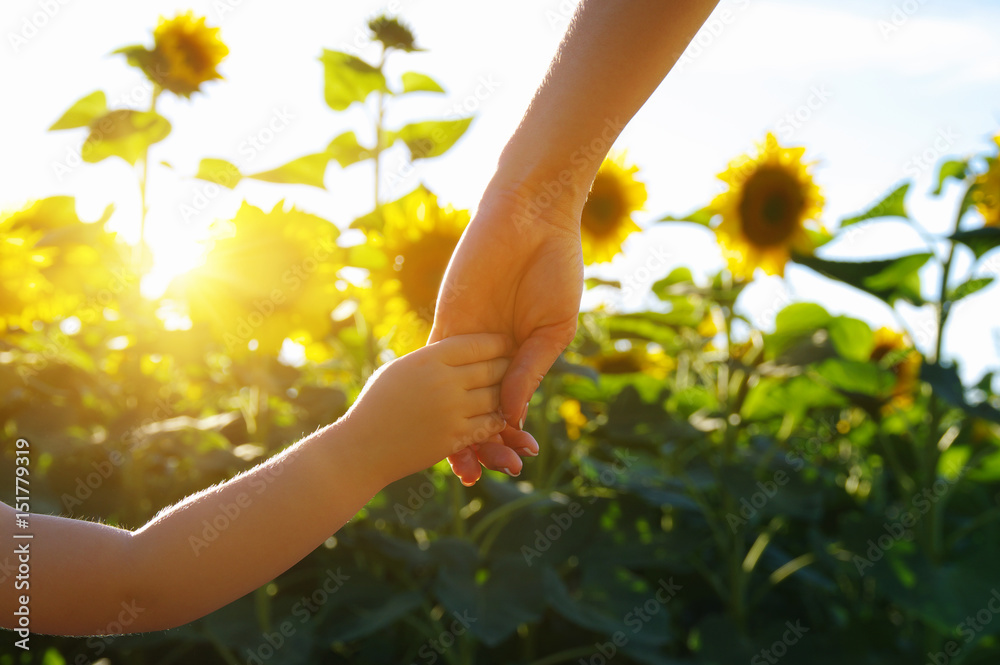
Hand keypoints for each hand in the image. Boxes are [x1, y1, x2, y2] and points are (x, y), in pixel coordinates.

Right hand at [341, 333, 511, 484]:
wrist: (362, 448)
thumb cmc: (377, 404)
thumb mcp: (400, 369)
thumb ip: (431, 358)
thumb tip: (460, 348)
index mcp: (430, 358)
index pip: (477, 343)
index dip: (497, 342)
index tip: (507, 342)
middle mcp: (445, 381)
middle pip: (494, 368)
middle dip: (509, 366)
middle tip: (518, 365)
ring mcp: (452, 410)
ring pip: (498, 397)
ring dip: (507, 395)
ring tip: (513, 391)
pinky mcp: (455, 437)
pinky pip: (490, 425)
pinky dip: (498, 420)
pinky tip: (498, 417)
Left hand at [429, 184, 584, 484]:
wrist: (532, 220)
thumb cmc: (554, 268)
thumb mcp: (551, 328)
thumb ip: (529, 371)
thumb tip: (511, 416)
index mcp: (519, 353)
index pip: (507, 403)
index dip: (508, 434)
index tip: (514, 462)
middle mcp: (489, 352)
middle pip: (477, 407)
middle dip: (480, 442)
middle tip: (484, 474)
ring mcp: (465, 339)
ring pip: (455, 395)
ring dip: (456, 429)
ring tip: (460, 465)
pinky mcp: (446, 321)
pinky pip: (437, 364)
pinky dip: (439, 395)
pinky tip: (440, 423)